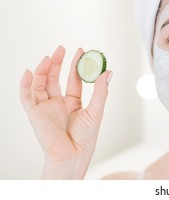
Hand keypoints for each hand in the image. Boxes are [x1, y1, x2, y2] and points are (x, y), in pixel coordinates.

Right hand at [19, 46, 111, 178]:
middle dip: (58, 63)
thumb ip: (100, 91)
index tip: (81, 51)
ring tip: (50, 56)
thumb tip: (108, 71)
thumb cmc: (85, 138)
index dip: (76, 65)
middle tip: (63, 48)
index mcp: (73, 104)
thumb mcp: (96, 111)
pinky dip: (25, 83)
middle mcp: (58, 104)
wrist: (72, 155)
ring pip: (40, 83)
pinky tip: (29, 70)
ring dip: (43, 69)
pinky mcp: (34, 112)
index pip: (73, 80)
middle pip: (54, 78)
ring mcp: (45, 107)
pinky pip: (26, 95)